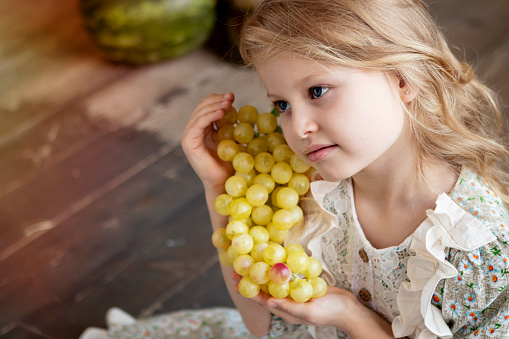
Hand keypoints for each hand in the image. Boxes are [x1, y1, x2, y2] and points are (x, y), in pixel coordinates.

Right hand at [181, 93, 234, 189]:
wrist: (224, 182)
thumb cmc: (229, 163)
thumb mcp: (231, 138)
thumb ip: (229, 123)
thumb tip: (235, 106)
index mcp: (202, 128)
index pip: (206, 106)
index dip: (218, 99)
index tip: (232, 96)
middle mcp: (193, 130)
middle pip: (202, 107)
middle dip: (217, 100)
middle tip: (230, 97)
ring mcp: (189, 136)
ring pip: (199, 113)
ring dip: (214, 106)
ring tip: (228, 104)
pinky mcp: (188, 142)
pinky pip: (198, 124)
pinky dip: (209, 116)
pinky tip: (221, 113)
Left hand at [230, 272, 359, 329]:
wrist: (349, 309)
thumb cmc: (330, 312)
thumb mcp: (309, 312)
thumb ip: (289, 307)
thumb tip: (268, 301)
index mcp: (286, 311)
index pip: (262, 300)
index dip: (248, 290)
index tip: (235, 281)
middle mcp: (287, 301)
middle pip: (266, 288)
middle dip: (252, 277)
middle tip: (238, 265)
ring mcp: (295, 292)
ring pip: (275, 280)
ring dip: (264, 270)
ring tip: (252, 259)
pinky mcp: (303, 284)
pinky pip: (288, 275)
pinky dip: (280, 267)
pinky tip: (273, 257)